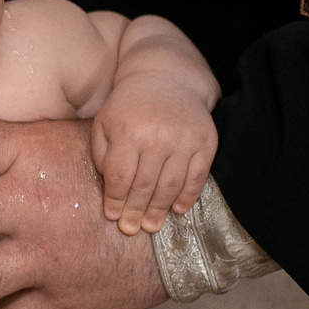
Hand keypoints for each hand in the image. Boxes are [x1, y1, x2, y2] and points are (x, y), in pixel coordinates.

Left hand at [90, 87, 214, 234]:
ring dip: (160, 210)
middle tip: (132, 229)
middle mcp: (158, 136)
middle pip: (145, 185)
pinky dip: (188, 196)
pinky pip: (198, 176)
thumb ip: (102, 156)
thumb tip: (112, 191)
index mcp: (128, 132)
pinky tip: (177, 209)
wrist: (165, 79)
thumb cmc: (128, 107)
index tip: (113, 217)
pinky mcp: (205, 141)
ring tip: (152, 226)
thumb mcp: (104, 124)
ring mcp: (184, 139)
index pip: (120, 177)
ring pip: (171, 185)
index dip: (115, 201)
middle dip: (136, 212)